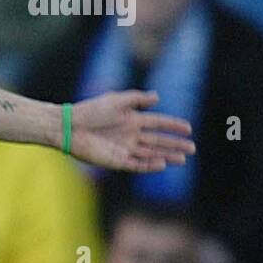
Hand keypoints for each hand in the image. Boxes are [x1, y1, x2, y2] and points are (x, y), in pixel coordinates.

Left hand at [69, 92, 194, 172]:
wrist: (69, 127)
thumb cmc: (90, 111)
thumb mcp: (115, 101)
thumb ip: (137, 99)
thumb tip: (157, 97)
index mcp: (132, 119)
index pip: (158, 123)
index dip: (173, 126)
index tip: (189, 128)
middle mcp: (130, 135)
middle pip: (158, 141)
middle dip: (175, 145)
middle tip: (192, 148)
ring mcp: (124, 149)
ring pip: (150, 154)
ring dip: (166, 156)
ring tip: (182, 158)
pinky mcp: (116, 161)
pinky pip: (136, 164)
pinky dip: (149, 165)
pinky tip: (162, 163)